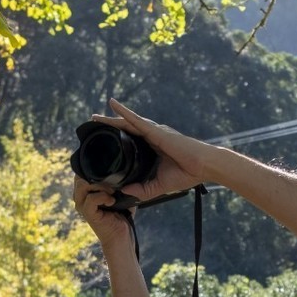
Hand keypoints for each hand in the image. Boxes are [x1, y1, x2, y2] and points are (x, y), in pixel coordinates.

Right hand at [73, 176, 134, 248]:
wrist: (121, 236)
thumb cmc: (121, 214)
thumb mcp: (119, 193)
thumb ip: (116, 180)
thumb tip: (121, 167)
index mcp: (84, 191)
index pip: (81, 172)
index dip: (94, 169)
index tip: (110, 174)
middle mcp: (80, 198)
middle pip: (80, 176)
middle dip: (98, 176)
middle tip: (113, 184)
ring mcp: (82, 206)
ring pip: (83, 185)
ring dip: (101, 185)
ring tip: (113, 193)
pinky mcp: (87, 214)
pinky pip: (91, 199)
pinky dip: (103, 197)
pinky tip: (112, 201)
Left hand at [90, 99, 210, 202]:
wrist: (204, 167)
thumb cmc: (187, 174)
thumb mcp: (159, 186)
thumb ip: (143, 190)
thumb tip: (124, 191)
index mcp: (152, 148)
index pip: (129, 142)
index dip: (116, 139)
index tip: (101, 140)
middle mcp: (151, 137)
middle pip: (125, 129)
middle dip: (109, 126)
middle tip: (92, 124)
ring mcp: (153, 132)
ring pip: (127, 122)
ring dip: (111, 118)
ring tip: (94, 117)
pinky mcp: (156, 131)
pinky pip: (135, 119)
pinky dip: (124, 112)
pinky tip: (112, 105)